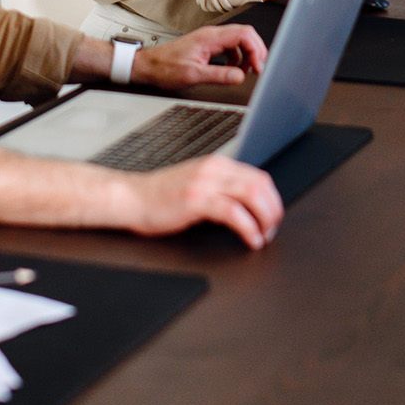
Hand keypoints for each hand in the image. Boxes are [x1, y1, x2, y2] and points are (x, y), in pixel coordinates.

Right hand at [119, 154, 284, 248]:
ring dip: (265, 219)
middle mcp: (214, 169)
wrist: (130, 198)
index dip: (273, 199)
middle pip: (261, 184)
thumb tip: (247, 205)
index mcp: (217, 165)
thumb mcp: (197, 184)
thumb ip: (220, 187)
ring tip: (264, 236)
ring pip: (252, 195)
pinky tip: (250, 239)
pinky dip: (248, 228)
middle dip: (274, 210)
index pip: (259, 176)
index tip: (273, 217)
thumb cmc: (160, 197)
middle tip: (272, 229)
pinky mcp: (196, 200)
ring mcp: (205, 183)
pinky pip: (233, 212)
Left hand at [134, 24, 266, 87]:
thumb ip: (219, 75)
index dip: (256, 50)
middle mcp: (212, 35)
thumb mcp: (193, 75)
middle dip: (256, 51)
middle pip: (245, 34)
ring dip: (247, 55)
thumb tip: (240, 76)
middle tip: (258, 69)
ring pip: (239, 40)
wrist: (148, 65)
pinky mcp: (208, 45)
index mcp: (210, 38)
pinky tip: (233, 70)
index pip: (244, 34)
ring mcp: (210, 39)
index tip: (258, 67)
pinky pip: (230, 47)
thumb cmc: (165, 68)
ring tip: (247, 71)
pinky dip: (237, 58)